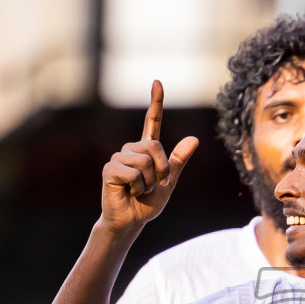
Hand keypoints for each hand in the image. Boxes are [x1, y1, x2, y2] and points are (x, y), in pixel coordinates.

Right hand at [100, 81, 199, 231]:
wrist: (132, 221)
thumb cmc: (148, 203)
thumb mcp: (169, 182)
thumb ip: (179, 161)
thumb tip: (194, 139)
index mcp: (146, 151)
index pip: (152, 122)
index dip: (155, 102)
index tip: (157, 82)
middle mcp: (131, 150)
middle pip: (155, 147)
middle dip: (160, 171)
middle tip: (150, 186)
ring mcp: (118, 158)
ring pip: (145, 162)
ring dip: (148, 182)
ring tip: (138, 190)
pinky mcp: (110, 169)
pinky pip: (134, 173)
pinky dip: (138, 187)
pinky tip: (129, 192)